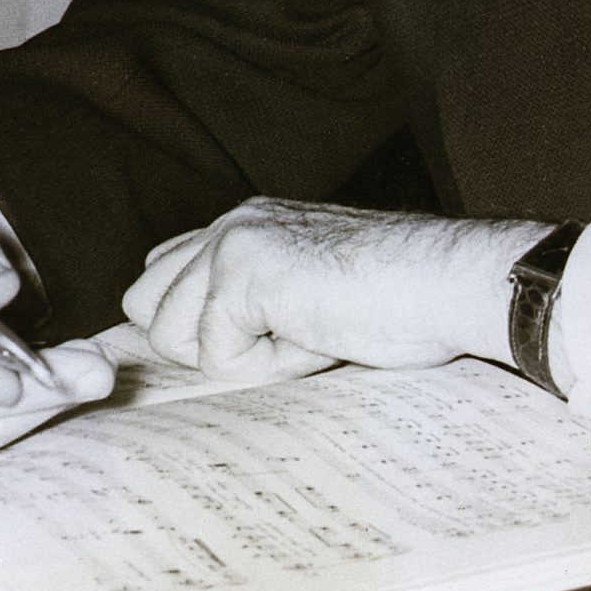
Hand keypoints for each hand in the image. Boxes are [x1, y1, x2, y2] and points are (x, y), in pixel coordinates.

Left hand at [120, 198, 547, 382]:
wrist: (446, 282)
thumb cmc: (398, 301)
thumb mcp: (306, 296)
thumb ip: (250, 303)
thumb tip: (195, 346)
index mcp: (244, 225)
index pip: (161, 277)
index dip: (197, 326)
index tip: (266, 337)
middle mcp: (229, 224)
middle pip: (144, 306)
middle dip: (202, 342)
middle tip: (283, 336)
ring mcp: (232, 244)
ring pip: (172, 337)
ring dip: (240, 355)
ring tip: (307, 331)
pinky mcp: (243, 274)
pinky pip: (217, 356)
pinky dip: (265, 365)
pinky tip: (316, 334)